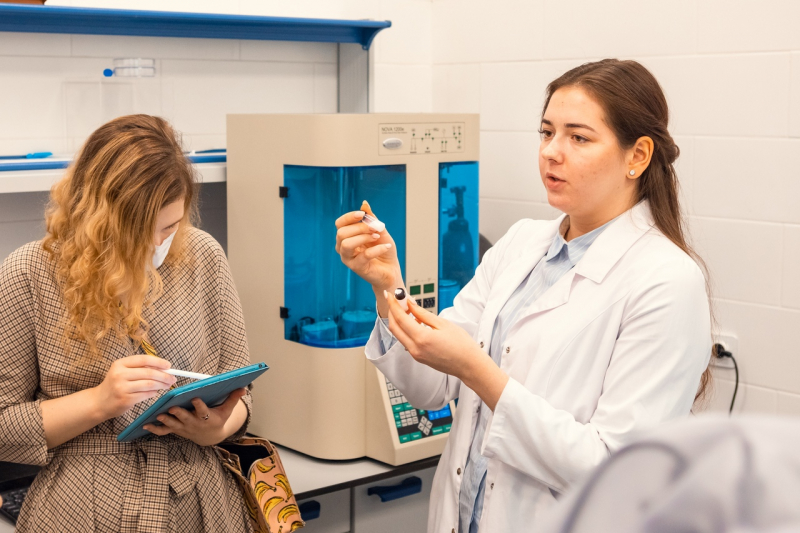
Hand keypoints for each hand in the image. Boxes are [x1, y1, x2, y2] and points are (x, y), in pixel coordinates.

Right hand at [91, 354, 175, 420]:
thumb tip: (163, 368)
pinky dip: (154, 393)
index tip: (169, 366)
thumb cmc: (115, 385)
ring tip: (167, 385)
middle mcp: (119, 374)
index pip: (144, 359)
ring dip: (161, 385)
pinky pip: (146, 395)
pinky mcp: (125, 399)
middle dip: (164, 376)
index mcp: (120, 364)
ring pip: (149, 384)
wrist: (99, 402)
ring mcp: (122, 388)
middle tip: (173, 378)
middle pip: (149, 373)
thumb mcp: (122, 372)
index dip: (158, 362)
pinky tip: (156, 392)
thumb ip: (139, 368)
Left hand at [143, 388, 247, 445]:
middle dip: (178, 413)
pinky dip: (155, 428)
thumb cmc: (218, 419)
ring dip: (166, 420)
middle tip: (172, 407)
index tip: (195, 398)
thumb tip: (244, 387)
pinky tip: (145, 424)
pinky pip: (164, 431)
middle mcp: (194, 423)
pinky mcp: (176, 430)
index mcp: (207, 417)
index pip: (203, 410)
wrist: (210, 437)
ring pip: (173, 424)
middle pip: (185, 418)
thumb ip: (233, 398)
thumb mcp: (227, 410)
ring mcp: (184, 427)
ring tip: (158, 415)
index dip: (199, 405)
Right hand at [335, 200, 401, 291]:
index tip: (362, 214)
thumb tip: (364, 203)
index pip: (340, 224)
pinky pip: (364, 255)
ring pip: (347, 244)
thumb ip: (371, 219)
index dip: (349, 217)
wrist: (391, 269)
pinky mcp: (357, 268)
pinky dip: (377, 249)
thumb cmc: (384, 250)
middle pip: (341, 233)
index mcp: (347, 236)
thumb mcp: (380, 231)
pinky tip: (386, 247)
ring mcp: (348, 259)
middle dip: (360, 227)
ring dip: (364, 237)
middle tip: (375, 228)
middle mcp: (343, 247)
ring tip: (377, 237)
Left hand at [385, 293, 509, 410]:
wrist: (468, 365)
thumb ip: (423, 314)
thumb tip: (410, 304)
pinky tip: (414, 322)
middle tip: (396, 300)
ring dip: (399, 321)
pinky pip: (406, 341)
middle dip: (392, 312)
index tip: (390, 295)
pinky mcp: (418, 358)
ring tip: (407, 309)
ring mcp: (415, 355)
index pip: (400, 318)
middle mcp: (415, 348)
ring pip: (399, 335)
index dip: (393, 305)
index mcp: (421, 338)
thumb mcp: (443, 324)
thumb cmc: (461, 345)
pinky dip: (406, 330)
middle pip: (394, 328)